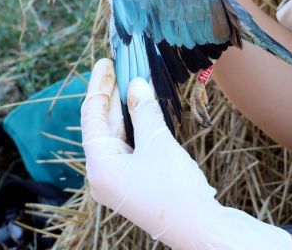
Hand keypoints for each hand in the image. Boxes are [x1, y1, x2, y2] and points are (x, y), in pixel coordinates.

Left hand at [80, 58, 291, 249]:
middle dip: (113, 97)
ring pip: (118, 137)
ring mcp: (118, 181)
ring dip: (126, 111)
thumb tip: (136, 85)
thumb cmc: (176, 188)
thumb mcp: (158, 143)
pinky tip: (144, 110)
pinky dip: (136, 128)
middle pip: (103, 127)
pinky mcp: (134, 184)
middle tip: (121, 68)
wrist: (200, 228)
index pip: (92, 117)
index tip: (105, 63)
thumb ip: (144, 111)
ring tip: (133, 83)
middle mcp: (103, 175)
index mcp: (99, 167)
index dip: (98, 87)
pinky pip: (129, 149)